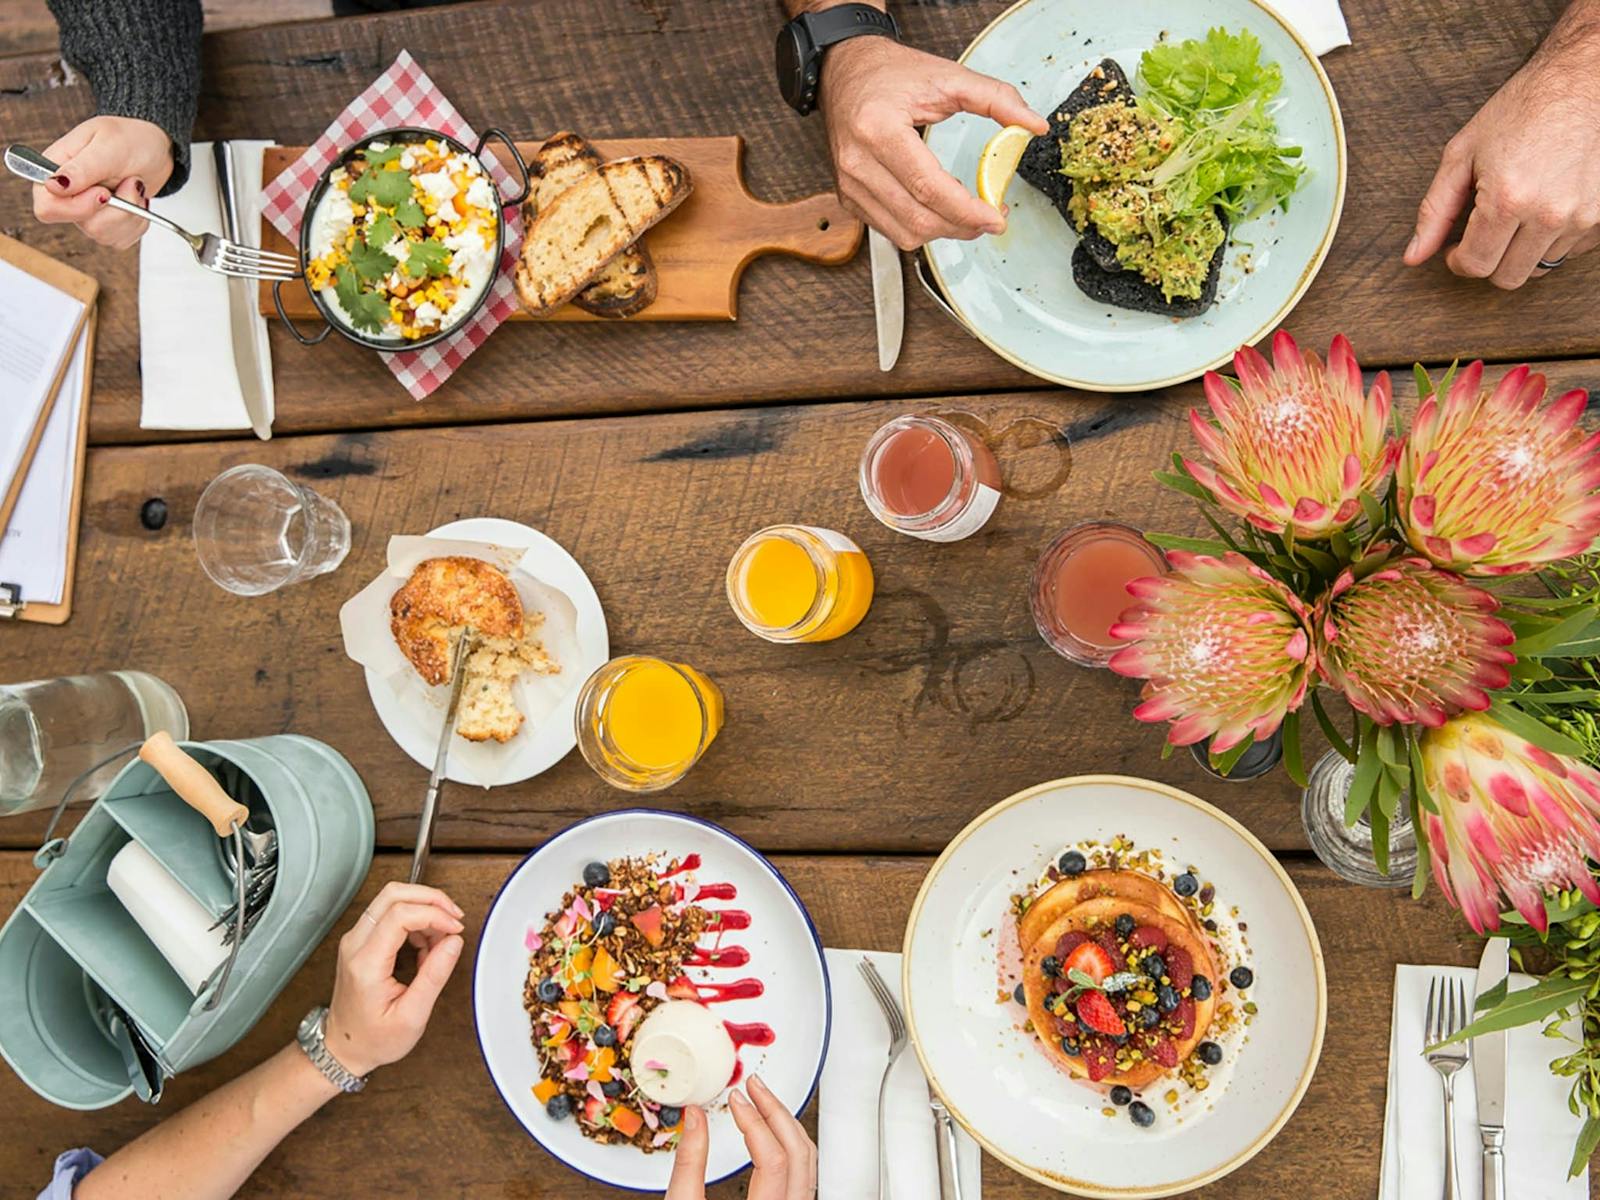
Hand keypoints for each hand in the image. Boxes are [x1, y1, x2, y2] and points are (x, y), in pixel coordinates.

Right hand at [31, 115, 175, 249]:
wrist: (154, 148)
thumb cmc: (129, 138)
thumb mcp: (107, 146)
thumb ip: (82, 168)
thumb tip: (53, 184)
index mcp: (55, 170)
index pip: (47, 207)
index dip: (76, 208)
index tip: (104, 193)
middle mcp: (66, 194)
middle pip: (83, 224)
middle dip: (117, 209)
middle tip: (130, 182)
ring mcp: (87, 212)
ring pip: (104, 235)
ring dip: (131, 213)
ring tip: (134, 186)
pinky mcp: (107, 224)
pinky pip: (120, 239)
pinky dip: (138, 223)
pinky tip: (138, 201)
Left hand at [323, 882, 465, 1077]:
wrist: (344, 1047)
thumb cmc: (373, 1038)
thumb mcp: (412, 1016)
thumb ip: (434, 976)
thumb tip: (453, 942)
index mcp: (366, 964)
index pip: (400, 915)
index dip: (434, 914)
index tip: (455, 928)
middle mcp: (355, 945)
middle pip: (393, 894)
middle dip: (431, 898)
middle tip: (454, 918)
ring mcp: (355, 939)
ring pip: (392, 898)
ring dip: (423, 909)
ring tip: (439, 942)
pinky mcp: (361, 940)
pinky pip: (390, 912)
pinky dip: (415, 919)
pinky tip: (425, 945)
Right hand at [665, 1075, 816, 1199]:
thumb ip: (688, 1163)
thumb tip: (696, 1117)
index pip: (772, 1159)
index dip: (754, 1122)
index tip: (735, 1099)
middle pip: (799, 1155)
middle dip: (776, 1112)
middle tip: (754, 1086)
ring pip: (809, 1165)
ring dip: (788, 1126)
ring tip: (764, 1101)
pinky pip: (805, 1178)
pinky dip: (792, 1147)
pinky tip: (773, 1133)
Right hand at [820, 36, 1047, 249]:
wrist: (845, 71)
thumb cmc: (890, 73)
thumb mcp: (948, 76)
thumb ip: (996, 98)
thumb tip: (1033, 125)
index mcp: (878, 129)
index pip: (929, 188)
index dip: (968, 211)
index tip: (996, 216)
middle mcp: (857, 162)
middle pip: (918, 218)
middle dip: (962, 226)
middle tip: (990, 216)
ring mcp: (849, 184)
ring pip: (905, 233)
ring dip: (943, 231)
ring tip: (967, 212)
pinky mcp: (849, 197)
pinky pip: (890, 230)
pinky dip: (921, 226)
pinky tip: (939, 208)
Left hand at [1404, 15, 1599, 287]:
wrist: (1588, 77)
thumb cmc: (1524, 107)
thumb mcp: (1464, 153)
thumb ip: (1435, 210)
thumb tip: (1413, 256)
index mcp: (1507, 199)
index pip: (1475, 266)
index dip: (1458, 261)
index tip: (1456, 248)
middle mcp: (1549, 213)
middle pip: (1508, 276)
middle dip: (1489, 260)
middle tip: (1484, 232)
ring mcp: (1585, 215)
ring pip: (1541, 266)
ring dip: (1524, 247)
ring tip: (1520, 208)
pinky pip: (1573, 250)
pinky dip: (1555, 238)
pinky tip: (1548, 205)